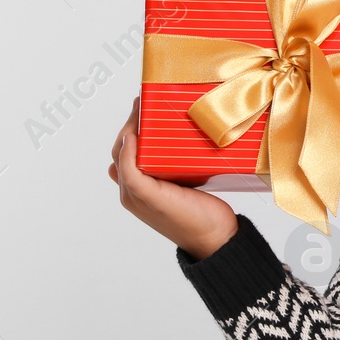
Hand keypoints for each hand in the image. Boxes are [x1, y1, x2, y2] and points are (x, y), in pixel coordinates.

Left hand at [110, 97, 238, 260]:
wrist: (219, 238)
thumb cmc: (187, 221)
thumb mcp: (153, 198)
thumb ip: (133, 174)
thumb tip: (126, 140)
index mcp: (130, 192)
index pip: (120, 149)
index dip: (127, 126)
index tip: (141, 104)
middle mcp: (141, 187)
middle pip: (133, 146)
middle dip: (138, 123)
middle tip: (151, 101)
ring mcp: (161, 184)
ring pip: (149, 150)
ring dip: (151, 130)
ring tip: (161, 110)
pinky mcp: (180, 182)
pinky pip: (167, 156)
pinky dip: (167, 141)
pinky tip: (176, 131)